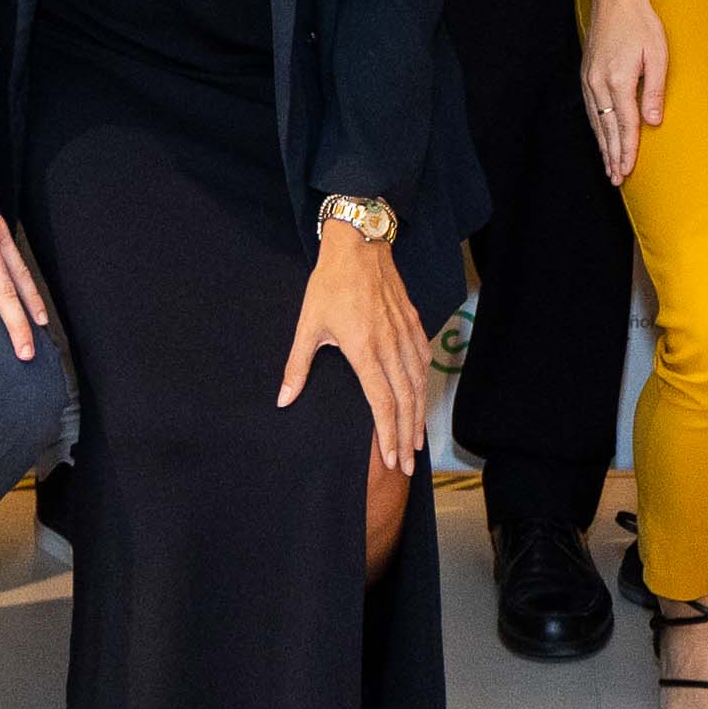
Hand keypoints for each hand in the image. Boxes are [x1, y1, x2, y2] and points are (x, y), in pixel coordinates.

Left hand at [280, 219, 433, 474]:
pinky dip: (424, 384)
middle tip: (407, 464)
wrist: (358, 244)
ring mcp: (405, 333)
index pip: (382, 403)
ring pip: (418, 383)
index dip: (387, 434)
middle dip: (407, 436)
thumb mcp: (308, 325)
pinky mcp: (413, 322)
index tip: (390, 458)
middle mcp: (390, 345)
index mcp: (364, 350)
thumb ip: (297, 367)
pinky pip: (423, 360)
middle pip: (405, 401)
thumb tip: (283, 400)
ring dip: (419, 415)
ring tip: (417, 440)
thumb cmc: (330, 284)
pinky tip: (421, 396)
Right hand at [577, 0, 667, 181]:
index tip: (628, 171)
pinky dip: (595, 128)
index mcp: (619, 80)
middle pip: (607, 128)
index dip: (627, 150)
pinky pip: (590, 109)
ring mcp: (589, 80)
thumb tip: (653, 122)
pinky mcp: (586, 75)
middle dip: (612, 155)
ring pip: (596, 122)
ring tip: (608, 167)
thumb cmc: (641, 24)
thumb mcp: (657, 54)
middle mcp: (599, 83)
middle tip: (617, 180)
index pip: (625, 125)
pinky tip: (600, 138)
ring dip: (603, 146)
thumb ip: (655, 90)